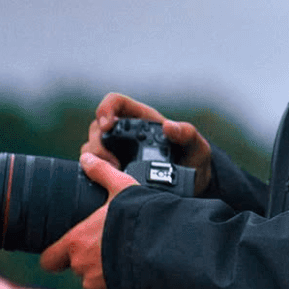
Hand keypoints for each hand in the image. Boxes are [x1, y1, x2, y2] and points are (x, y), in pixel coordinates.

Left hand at [40, 153, 139, 288]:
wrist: (167, 246)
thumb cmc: (140, 216)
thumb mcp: (123, 188)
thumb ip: (103, 174)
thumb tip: (88, 158)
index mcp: (76, 242)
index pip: (49, 259)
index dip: (56, 255)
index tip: (67, 250)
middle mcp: (82, 267)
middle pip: (77, 268)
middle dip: (89, 260)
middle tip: (108, 247)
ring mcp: (99, 284)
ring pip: (95, 281)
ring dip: (105, 273)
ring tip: (125, 258)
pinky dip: (121, 284)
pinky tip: (135, 270)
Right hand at [83, 91, 212, 195]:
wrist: (192, 186)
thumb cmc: (193, 160)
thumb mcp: (197, 147)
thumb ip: (188, 134)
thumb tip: (169, 126)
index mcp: (142, 118)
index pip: (115, 103)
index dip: (106, 109)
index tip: (108, 125)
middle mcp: (125, 132)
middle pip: (97, 127)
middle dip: (98, 143)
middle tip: (113, 162)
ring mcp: (116, 150)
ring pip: (91, 147)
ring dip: (95, 160)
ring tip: (115, 174)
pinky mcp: (112, 169)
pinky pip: (92, 167)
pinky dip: (95, 173)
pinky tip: (108, 182)